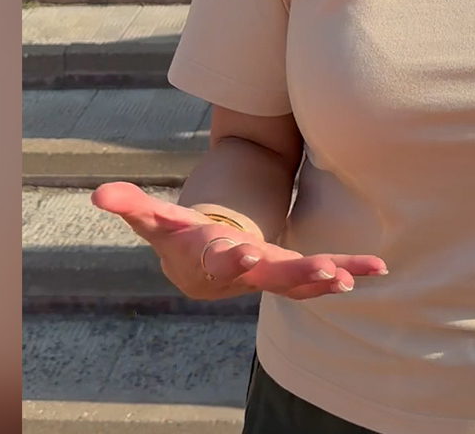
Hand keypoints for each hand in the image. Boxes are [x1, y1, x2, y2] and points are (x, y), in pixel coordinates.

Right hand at [92, 182, 387, 301]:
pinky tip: (377, 268)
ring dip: (328, 278)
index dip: (228, 259)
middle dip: (295, 275)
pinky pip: (322, 276)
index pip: (218, 260)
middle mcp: (244, 272)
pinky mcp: (293, 272)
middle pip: (270, 277)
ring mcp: (271, 275)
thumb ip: (129, 204)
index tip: (240, 255)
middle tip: (322, 273)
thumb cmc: (178, 237)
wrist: (201, 266)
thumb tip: (97, 193)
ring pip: (301, 281)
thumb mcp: (152, 219)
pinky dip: (347, 272)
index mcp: (209, 259)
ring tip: (355, 275)